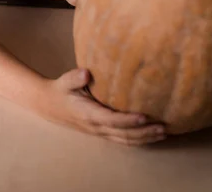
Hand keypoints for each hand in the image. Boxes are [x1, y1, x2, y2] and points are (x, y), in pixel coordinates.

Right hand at [41, 69, 165, 145]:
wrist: (49, 105)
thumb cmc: (60, 90)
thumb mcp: (65, 81)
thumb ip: (75, 77)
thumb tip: (86, 72)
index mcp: (89, 114)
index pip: (112, 120)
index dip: (128, 120)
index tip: (144, 116)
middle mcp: (96, 126)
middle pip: (123, 134)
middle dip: (144, 132)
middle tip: (163, 128)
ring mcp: (99, 131)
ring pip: (124, 140)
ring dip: (144, 138)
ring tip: (162, 133)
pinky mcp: (101, 131)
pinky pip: (121, 139)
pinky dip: (137, 140)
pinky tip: (149, 136)